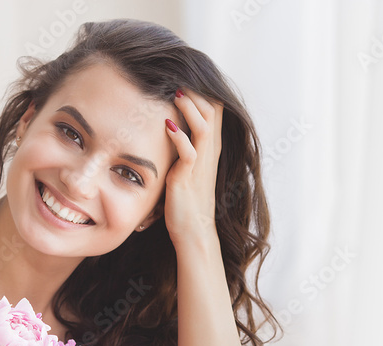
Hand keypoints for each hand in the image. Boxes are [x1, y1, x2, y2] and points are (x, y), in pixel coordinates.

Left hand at [162, 88, 223, 250]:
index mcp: (210, 149)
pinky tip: (167, 125)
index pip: (215, 110)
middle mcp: (209, 154)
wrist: (193, 232)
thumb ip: (183, 147)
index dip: (203, 92)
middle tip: (178, 78)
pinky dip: (179, 137)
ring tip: (176, 93)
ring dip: (190, 108)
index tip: (184, 77)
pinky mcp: (188, 179)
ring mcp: (201, 166)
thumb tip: (168, 126)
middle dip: (196, 92)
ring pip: (204, 127)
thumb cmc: (186, 201)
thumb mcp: (187, 168)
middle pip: (213, 112)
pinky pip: (190, 152)